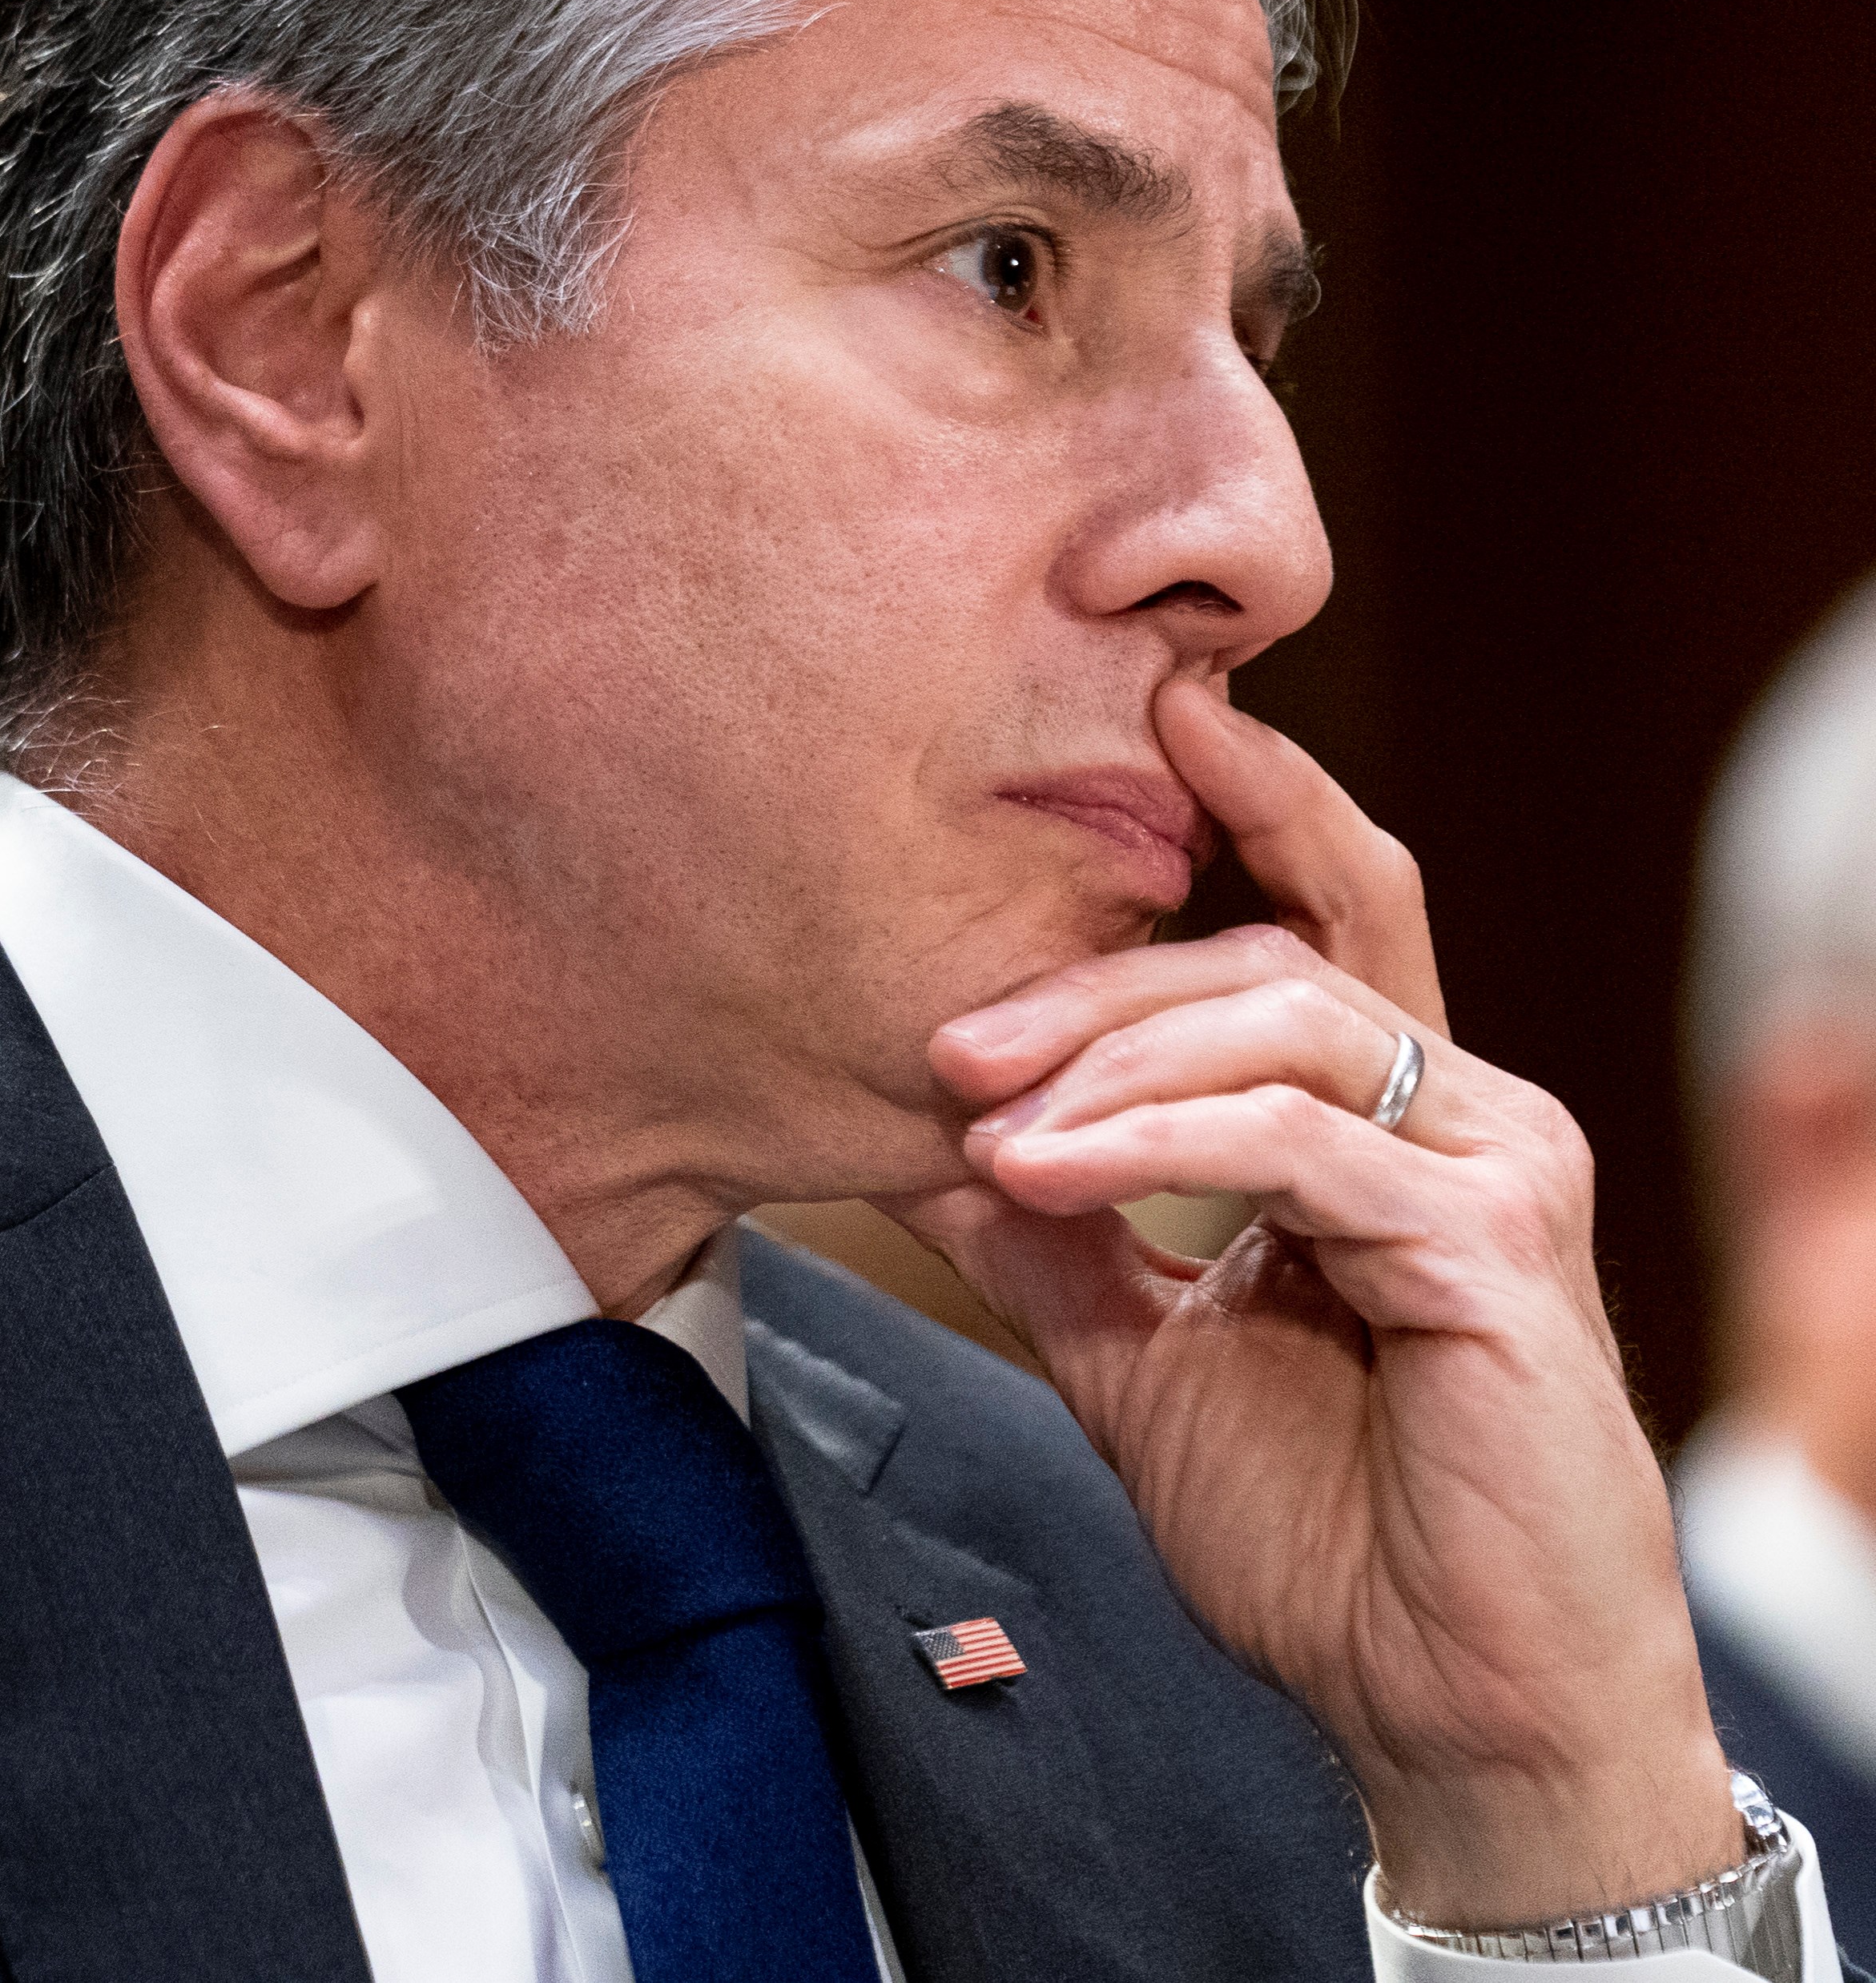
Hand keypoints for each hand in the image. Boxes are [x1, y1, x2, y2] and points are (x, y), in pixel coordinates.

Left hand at [898, 679, 1739, 1927]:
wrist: (1445, 1708)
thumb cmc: (1329, 1539)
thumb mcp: (1142, 1359)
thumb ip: (1060, 1238)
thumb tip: (931, 1142)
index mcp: (1392, 1131)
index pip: (1332, 919)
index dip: (1259, 805)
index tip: (1153, 718)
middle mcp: (1465, 1118)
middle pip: (1273, 957)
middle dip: (1091, 977)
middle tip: (939, 1034)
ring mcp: (1494, 1167)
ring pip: (1282, 1020)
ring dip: (1103, 1054)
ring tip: (971, 1111)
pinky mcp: (1493, 1245)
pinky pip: (1293, 1140)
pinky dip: (1147, 1140)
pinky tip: (1038, 1168)